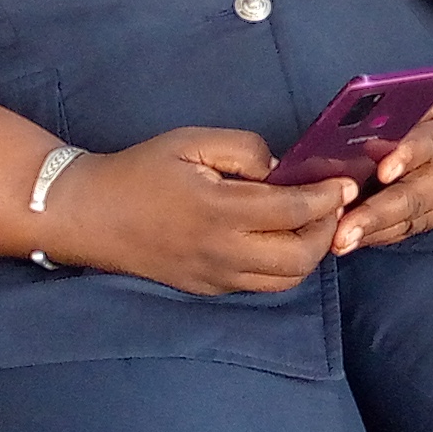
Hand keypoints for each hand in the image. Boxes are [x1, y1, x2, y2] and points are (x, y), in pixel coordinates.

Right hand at [37, 128, 351, 296]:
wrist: (88, 215)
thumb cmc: (139, 171)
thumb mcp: (191, 142)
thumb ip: (245, 150)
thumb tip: (282, 170)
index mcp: (218, 211)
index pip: (293, 211)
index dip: (327, 198)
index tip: (344, 183)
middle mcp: (221, 253)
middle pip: (300, 258)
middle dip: (326, 230)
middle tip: (330, 203)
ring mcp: (214, 278)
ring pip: (285, 280)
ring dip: (308, 253)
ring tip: (310, 221)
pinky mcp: (207, 289)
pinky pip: (260, 286)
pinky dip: (282, 266)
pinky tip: (280, 238)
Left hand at [333, 64, 432, 252]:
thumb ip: (418, 100)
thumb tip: (369, 119)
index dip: (409, 156)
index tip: (382, 171)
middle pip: (419, 196)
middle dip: (378, 216)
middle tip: (340, 232)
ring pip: (417, 218)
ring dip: (377, 232)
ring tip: (339, 243)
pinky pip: (419, 225)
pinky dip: (387, 234)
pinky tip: (356, 240)